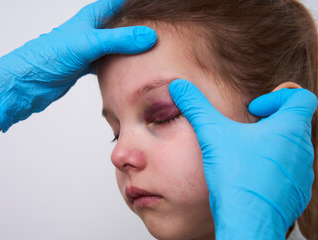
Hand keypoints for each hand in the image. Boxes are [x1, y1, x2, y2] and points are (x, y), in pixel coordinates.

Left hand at [0, 0, 156, 131]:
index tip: (155, 9)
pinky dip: (120, 64)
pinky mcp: (86, 65)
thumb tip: (149, 36)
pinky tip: (131, 69)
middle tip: (159, 31)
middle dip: (138, 26)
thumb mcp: (88, 44)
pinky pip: (109, 61)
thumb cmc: (48, 57)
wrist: (28, 83)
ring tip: (151, 50)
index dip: (134, 5)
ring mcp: (89, 48)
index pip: (118, 3)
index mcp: (91, 17)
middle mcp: (91, 30)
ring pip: (116, 44)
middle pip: (120, 24)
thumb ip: (119, 40)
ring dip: (130, 47)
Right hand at [169, 79, 316, 238]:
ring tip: (245, 154)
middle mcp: (302, 149)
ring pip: (292, 148)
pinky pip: (290, 171)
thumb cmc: (235, 176)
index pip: (301, 97)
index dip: (277, 97)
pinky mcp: (297, 192)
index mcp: (289, 128)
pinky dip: (273, 167)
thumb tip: (179, 85)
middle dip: (268, 122)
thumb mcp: (212, 134)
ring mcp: (302, 172)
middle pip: (293, 123)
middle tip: (244, 132)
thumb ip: (196, 106)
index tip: (254, 110)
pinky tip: (250, 176)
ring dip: (271, 145)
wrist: (246, 221)